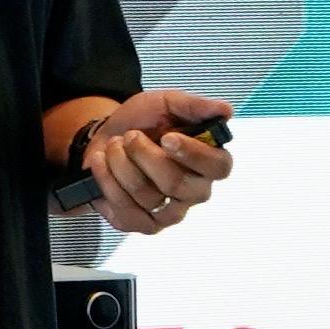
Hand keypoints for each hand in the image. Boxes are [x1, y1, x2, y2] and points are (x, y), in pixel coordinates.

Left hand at [81, 89, 233, 236]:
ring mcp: (170, 213)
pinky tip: (103, 164)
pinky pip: (125, 211)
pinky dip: (107, 180)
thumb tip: (226, 110)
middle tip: (130, 136)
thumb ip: (194, 106)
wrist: (108, 136)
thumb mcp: (166, 104)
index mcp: (208, 162)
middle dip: (143, 154)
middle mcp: (194, 192)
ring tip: (115, 146)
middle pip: (176, 183)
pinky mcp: (144, 225)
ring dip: (120, 162)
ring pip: (145, 194)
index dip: (193, 154)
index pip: (218, 167)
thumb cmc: (143, 123)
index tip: (168, 138)